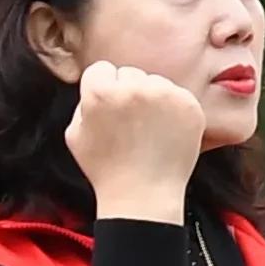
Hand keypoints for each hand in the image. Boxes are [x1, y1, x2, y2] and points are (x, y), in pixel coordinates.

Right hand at [66, 61, 207, 220]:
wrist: (144, 195)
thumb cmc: (106, 168)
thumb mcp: (75, 134)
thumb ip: (84, 102)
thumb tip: (100, 83)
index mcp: (100, 92)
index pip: (102, 70)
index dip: (104, 90)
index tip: (110, 112)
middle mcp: (134, 87)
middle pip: (130, 74)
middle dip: (129, 93)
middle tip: (131, 124)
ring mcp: (165, 94)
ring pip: (156, 83)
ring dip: (153, 100)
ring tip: (149, 131)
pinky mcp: (189, 104)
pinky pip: (178, 95)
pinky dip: (174, 110)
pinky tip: (166, 133)